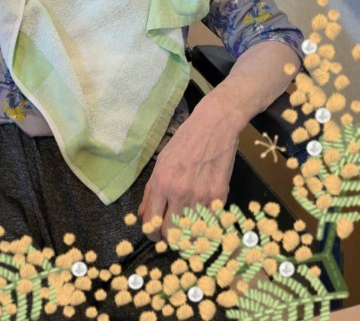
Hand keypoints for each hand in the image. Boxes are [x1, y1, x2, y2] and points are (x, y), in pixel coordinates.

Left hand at [138, 98, 238, 239]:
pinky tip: (203, 215)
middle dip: (168, 237)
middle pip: (170, 234)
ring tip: (188, 223)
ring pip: (191, 233)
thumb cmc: (184, 141)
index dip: (151, 234)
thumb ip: (150, 191)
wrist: (214, 126)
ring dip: (188, 232)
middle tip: (171, 232)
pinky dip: (206, 224)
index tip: (155, 233)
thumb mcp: (161, 162)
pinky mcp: (219, 196)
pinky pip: (210, 223)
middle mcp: (179, 192)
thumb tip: (143, 215)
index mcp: (161, 183)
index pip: (151, 223)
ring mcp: (201, 196)